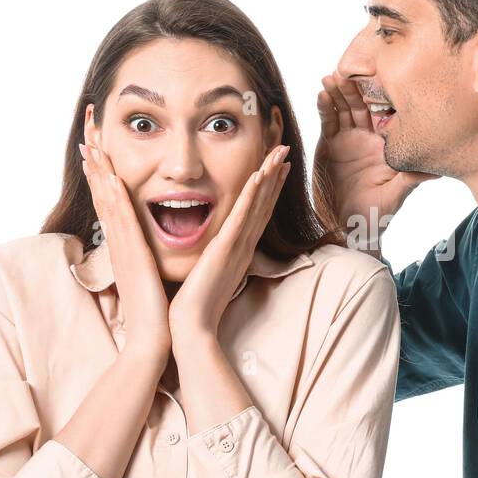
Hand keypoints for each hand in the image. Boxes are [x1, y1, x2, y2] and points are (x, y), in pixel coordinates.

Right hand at [79, 107, 170, 365]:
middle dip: (95, 153)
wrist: (154, 335)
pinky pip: (120, 217)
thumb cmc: (157, 306)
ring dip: (99, 165)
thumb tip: (150, 237)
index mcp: (126, 238)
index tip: (97, 139)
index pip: (112, 193)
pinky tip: (111, 173)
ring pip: (107, 195)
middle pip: (103, 185)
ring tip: (91, 136)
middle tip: (88, 121)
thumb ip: (147, 250)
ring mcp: (122, 243)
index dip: (103, 165)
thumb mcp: (150, 268)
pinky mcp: (131, 252)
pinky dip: (114, 193)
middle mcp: (119, 236)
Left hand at [168, 142, 290, 343]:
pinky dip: (253, 195)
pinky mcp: (227, 248)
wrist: (192, 325)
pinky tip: (260, 175)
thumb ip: (214, 258)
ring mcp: (237, 246)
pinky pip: (243, 216)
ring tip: (280, 154)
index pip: (257, 213)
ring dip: (270, 177)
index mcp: (238, 250)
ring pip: (258, 205)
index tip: (275, 168)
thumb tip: (213, 250)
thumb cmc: (196, 304)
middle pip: (264, 204)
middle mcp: (243, 245)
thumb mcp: (208, 274)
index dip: (268, 189)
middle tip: (285, 152)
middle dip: (275, 176)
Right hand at [313, 72, 436, 249]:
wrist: (348, 226)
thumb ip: (410, 180)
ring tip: (331, 78)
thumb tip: (436, 171)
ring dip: (337, 93)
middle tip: (348, 71)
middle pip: (361, 105)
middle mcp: (368, 137)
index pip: (385, 113)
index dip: (380, 96)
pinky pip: (328, 122)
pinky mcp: (329, 144)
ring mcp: (348, 139)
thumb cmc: (376, 214)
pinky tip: (322, 96)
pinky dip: (324, 109)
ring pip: (343, 109)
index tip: (378, 79)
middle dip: (354, 87)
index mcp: (386, 144)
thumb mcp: (395, 197)